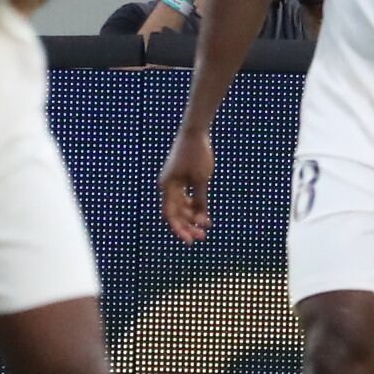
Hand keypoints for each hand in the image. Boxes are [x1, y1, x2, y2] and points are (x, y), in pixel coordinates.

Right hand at [158, 122, 217, 241]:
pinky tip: (205, 217)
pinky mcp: (182, 179)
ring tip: (206, 227)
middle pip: (176, 213)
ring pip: (181, 207)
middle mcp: (168, 187)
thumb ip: (200, 199)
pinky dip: (195, 207)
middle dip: (188, 226)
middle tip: (201, 237)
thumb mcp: (202, 179)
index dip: (179, 229)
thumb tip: (201, 218)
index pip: (170, 215)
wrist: (195, 132)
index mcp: (168, 187)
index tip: (190, 241)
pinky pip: (186, 198)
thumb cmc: (197, 154)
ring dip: (192, 217)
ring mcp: (174, 183)